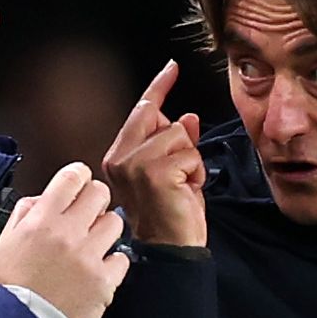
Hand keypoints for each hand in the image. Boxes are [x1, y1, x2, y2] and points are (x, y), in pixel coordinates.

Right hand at [0, 160, 129, 317]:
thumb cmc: (14, 285)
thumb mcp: (7, 240)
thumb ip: (26, 212)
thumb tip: (45, 197)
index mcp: (42, 220)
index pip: (72, 177)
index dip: (79, 176)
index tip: (80, 183)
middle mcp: (68, 234)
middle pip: (99, 193)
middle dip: (95, 200)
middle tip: (89, 214)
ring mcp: (88, 257)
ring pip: (115, 222)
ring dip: (106, 230)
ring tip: (93, 244)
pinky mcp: (104, 281)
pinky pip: (122, 258)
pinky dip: (113, 263)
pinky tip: (98, 269)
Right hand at [99, 60, 205, 246]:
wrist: (171, 250)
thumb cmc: (172, 216)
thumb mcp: (176, 172)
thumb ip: (176, 143)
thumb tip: (187, 117)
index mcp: (120, 156)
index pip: (142, 111)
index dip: (159, 87)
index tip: (172, 67)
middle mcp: (121, 157)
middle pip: (162, 119)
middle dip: (182, 143)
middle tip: (182, 175)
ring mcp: (135, 164)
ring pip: (179, 135)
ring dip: (191, 160)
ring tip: (182, 186)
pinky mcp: (154, 172)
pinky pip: (190, 153)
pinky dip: (196, 171)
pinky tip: (186, 191)